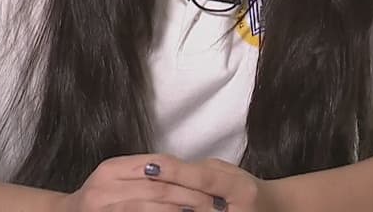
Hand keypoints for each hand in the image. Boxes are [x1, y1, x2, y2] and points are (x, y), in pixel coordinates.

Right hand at [51, 154, 223, 211]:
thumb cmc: (100, 200)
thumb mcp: (120, 179)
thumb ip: (149, 174)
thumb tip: (193, 174)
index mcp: (112, 168)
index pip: (159, 166)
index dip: (189, 174)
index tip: (213, 184)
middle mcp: (103, 186)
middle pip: (158, 188)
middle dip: (191, 197)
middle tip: (216, 205)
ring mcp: (101, 206)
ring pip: (150, 206)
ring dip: (180, 210)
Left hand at [139, 155, 274, 211]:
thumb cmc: (245, 191)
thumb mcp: (230, 173)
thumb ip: (202, 171)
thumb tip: (168, 169)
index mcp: (242, 190)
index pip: (204, 179)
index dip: (176, 172)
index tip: (149, 165)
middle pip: (191, 203)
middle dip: (159, 197)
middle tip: (127, 191)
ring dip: (157, 210)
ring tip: (131, 204)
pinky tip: (146, 211)